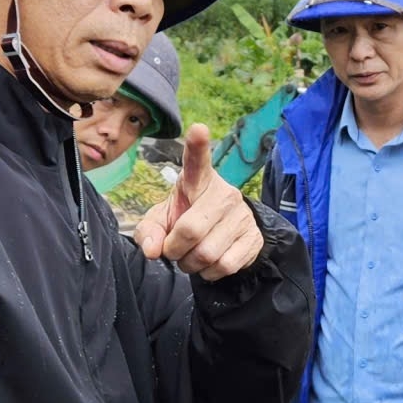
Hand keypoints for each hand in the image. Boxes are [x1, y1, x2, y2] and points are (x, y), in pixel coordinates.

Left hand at [133, 126, 262, 280]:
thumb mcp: (163, 219)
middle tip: (173, 250)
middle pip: (190, 230)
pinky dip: (209, 273)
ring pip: (207, 253)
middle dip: (174, 250)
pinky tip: (209, 264)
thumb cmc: (187, 219)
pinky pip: (225, 266)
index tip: (198, 129)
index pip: (197, 161)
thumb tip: (152, 249)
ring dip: (190, 264)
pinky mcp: (254, 238)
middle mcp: (224, 193)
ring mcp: (242, 216)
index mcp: (198, 180)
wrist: (228, 234)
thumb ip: (148, 230)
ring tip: (191, 257)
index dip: (197, 146)